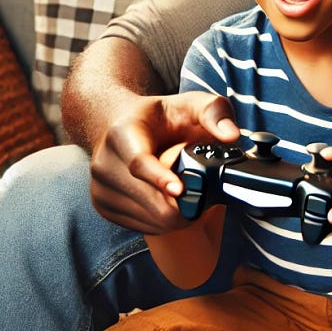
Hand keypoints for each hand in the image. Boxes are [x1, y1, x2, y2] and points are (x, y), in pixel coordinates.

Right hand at [88, 91, 238, 234]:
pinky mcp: (103, 207)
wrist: (118, 125)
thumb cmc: (159, 117)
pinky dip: (162, 221)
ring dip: (175, 214)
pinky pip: (142, 226)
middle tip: (204, 194)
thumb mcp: (190, 103)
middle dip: (181, 202)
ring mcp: (100, 188)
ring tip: (187, 195)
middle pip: (147, 198)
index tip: (181, 189)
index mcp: (122, 133)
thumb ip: (214, 112)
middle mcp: (104, 162)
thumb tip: (231, 136)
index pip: (138, 162)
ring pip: (148, 218)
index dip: (160, 178)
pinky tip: (170, 203)